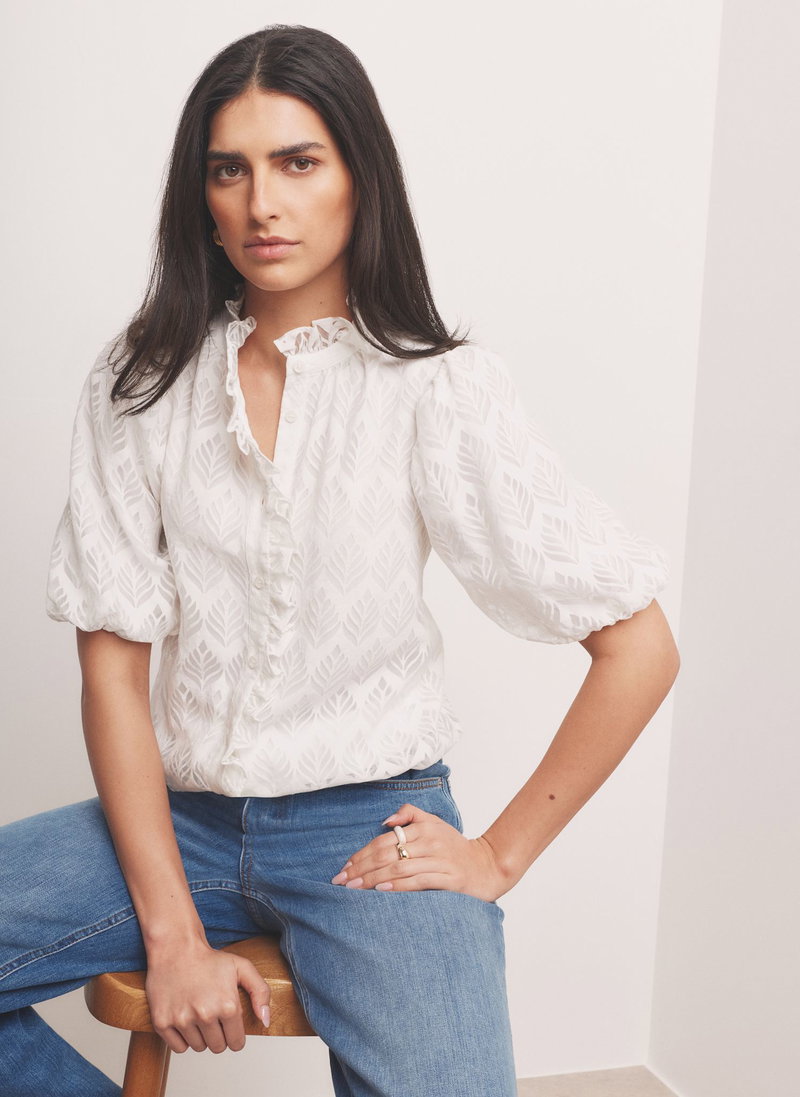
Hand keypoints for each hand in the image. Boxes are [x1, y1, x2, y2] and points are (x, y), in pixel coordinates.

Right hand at [145, 938, 270, 1053]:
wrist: (176, 948)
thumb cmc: (209, 959)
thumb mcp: (242, 967)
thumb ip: (260, 992)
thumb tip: (265, 1021)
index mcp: (227, 1005)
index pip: (236, 1043)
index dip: (235, 1035)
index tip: (230, 1026)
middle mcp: (205, 1015)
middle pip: (218, 1048)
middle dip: (219, 1036)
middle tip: (213, 1016)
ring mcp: (182, 1020)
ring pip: (198, 1048)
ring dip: (201, 1036)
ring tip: (198, 1014)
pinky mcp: (162, 1022)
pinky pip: (178, 1048)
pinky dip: (182, 1039)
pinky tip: (185, 1019)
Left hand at [330, 803, 508, 901]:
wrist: (488, 866)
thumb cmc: (455, 847)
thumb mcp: (435, 823)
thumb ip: (410, 815)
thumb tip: (385, 821)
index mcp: (424, 827)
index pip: (384, 840)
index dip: (362, 853)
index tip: (345, 867)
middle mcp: (430, 842)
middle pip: (387, 854)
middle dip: (361, 868)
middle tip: (341, 881)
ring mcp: (439, 861)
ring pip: (399, 869)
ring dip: (372, 879)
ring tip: (354, 889)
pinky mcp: (448, 879)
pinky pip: (418, 882)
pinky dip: (397, 886)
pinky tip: (381, 890)